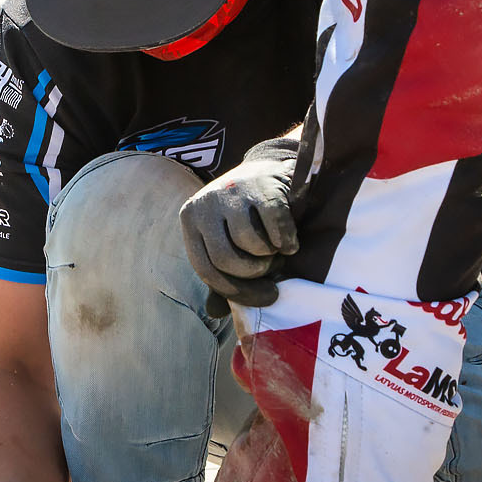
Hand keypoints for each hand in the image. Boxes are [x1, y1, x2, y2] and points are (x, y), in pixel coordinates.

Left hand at [180, 138, 298, 312]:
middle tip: (269, 267)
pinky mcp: (261, 185)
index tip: (267, 297)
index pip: (205, 269)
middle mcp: (205, 204)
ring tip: (274, 247)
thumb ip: (221, 275)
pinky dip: (287, 240)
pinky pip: (276, 226)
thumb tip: (214, 312)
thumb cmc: (247, 216)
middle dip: (254, 273)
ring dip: (270, 254)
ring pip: (251, 244)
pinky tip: (290, 241)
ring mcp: (232, 191)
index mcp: (190, 221)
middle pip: (226, 260)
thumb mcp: (226, 242)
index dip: (237, 291)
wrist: (271, 169)